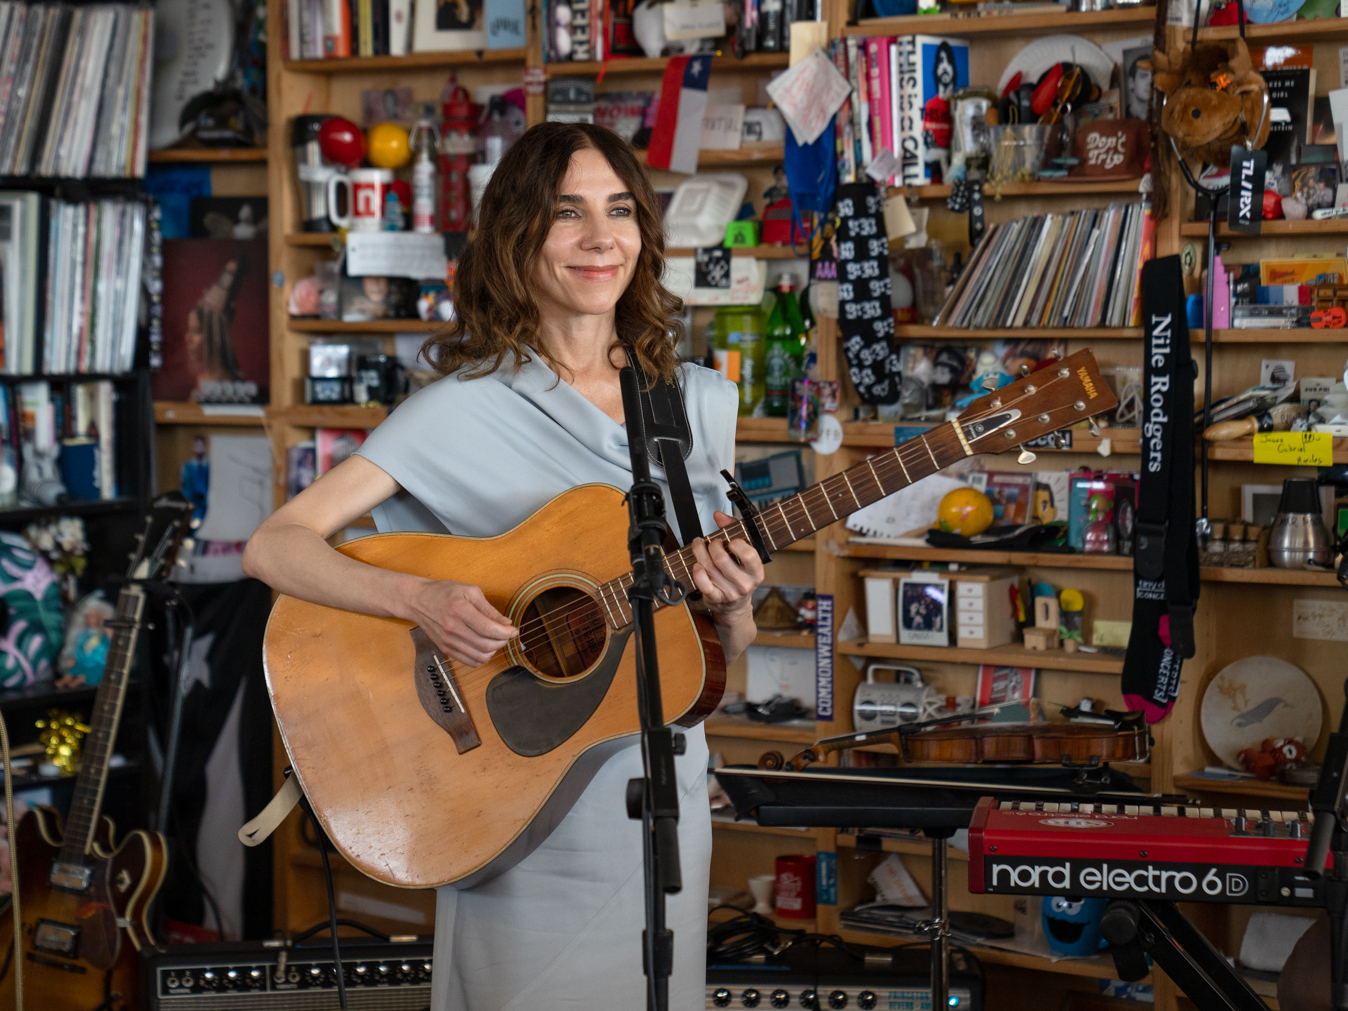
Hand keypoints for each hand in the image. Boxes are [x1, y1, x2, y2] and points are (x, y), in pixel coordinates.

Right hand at [402, 578, 517, 667]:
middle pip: (487, 645)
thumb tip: (506, 623)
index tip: (514, 630)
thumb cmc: (443, 592)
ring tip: (496, 640)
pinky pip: (469, 662)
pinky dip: (482, 657)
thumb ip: (489, 609)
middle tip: (506, 633)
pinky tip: (485, 647)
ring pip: (480, 657)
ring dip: (494, 651)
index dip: (507, 633)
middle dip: (503, 641)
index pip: (489, 630)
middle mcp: (453, 629)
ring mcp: (448, 642)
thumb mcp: (470, 591)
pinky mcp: (445, 649)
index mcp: (460, 611)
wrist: (417, 601)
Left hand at [689, 511, 764, 624]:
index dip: (736, 544)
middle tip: (712, 543)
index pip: (749, 555)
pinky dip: (697, 571)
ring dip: (700, 552)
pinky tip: (697, 564)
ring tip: (699, 545)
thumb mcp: (744, 557)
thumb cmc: (740, 576)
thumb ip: (734, 531)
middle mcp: (744, 583)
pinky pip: (702, 583)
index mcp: (756, 572)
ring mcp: (729, 592)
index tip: (730, 541)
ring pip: (709, 567)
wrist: (735, 607)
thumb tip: (719, 515)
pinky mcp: (715, 598)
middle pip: (722, 559)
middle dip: (713, 545)